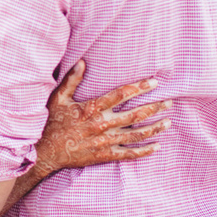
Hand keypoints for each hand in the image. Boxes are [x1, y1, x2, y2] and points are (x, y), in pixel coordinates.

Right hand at [32, 60, 169, 178]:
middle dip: (154, 108)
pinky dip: (145, 151)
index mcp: (93, 108)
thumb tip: (81, 62)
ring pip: (137, 134)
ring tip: (168, 121)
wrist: (47, 151)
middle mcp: (103, 124)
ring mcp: (106, 141)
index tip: (154, 82)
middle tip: (169, 102)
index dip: (140, 87)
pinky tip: (157, 146)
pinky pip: (129, 154)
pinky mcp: (105, 155)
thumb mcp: (58, 98)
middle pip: (135, 115)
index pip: (121, 94)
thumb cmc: (52, 123)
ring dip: (154, 128)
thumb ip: (71, 80)